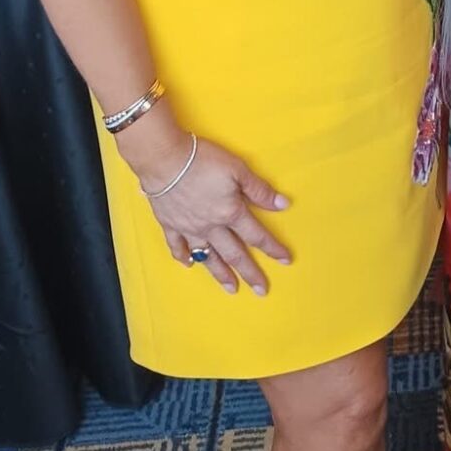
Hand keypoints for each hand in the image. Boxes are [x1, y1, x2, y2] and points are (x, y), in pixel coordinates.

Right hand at [137, 132, 291, 295]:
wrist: (165, 160)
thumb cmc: (203, 160)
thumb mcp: (238, 169)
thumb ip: (259, 190)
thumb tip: (282, 205)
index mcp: (231, 213)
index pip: (257, 235)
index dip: (273, 248)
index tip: (285, 260)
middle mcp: (212, 227)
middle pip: (234, 254)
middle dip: (250, 273)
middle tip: (261, 290)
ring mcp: (190, 228)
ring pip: (208, 257)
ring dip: (221, 274)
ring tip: (231, 288)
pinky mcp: (170, 224)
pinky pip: (177, 246)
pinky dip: (184, 257)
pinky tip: (189, 265)